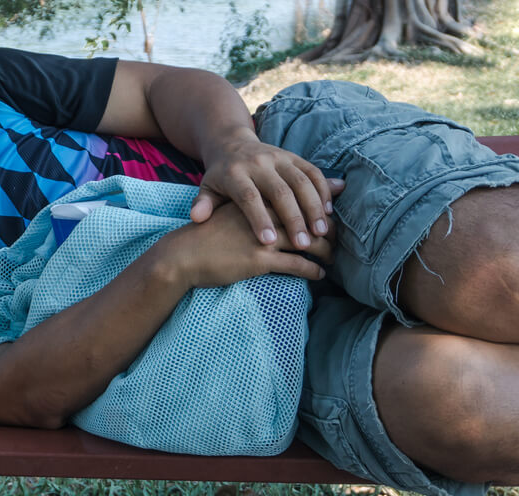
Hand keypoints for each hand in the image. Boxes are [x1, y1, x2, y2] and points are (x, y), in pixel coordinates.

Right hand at [159, 201, 333, 289]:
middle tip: (336, 240)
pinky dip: (312, 270)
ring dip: (325, 251)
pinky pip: (296, 264)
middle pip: (307, 217)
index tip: (328, 219)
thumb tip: (277, 209)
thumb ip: (253, 207)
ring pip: (307, 241)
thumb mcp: (230, 213)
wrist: (181, 255)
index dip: (317, 209)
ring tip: (332, 259)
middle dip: (327, 229)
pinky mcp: (259, 259)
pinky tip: (319, 274)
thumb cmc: (205, 237)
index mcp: (257, 198)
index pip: (298, 198)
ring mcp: (262, 237)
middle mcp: (264, 214)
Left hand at [190, 131, 344, 249]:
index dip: (259, 219)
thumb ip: (202, 203)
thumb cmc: (219, 177)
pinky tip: (328, 213)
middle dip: (293, 218)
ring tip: (321, 232)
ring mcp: (279, 157)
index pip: (249, 197)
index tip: (268, 242)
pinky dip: (323, 191)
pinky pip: (313, 172)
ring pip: (301, 181)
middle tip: (303, 244)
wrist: (231, 144)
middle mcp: (258, 163)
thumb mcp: (206, 188)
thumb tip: (197, 218)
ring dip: (313, 207)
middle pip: (279, 191)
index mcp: (235, 174)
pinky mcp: (294, 156)